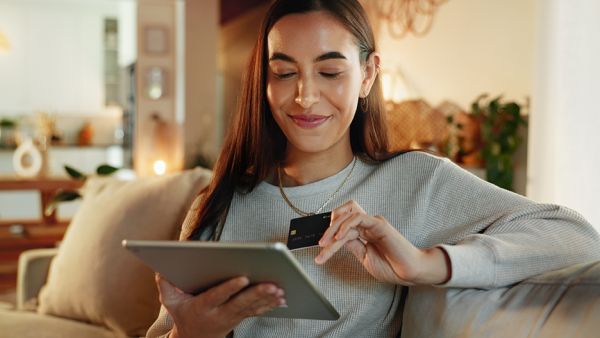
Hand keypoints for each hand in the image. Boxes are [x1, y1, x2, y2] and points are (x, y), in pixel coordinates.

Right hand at [156, 274, 285, 337]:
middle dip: (256, 294)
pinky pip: (257, 311)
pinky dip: (269, 305)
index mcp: (203, 307)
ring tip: (280, 290)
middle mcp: (220, 313)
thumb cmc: (184, 314)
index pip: (217, 296)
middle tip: (271, 286)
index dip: (229, 288)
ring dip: (267, 300)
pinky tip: (281, 298)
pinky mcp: (241, 317)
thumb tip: (161, 270)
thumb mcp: (170, 302)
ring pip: (252, 308)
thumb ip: (166, 286)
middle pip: (240, 303)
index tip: (242, 278)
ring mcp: (233, 317)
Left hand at [316, 200, 450, 284]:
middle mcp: (368, 225)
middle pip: (343, 217)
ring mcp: (373, 223)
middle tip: (320, 244)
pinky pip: (358, 218)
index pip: (342, 226)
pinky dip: (346, 225)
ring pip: (347, 217)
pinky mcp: (379, 224)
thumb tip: (337, 240)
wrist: (410, 272)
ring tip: (325, 244)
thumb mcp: (364, 257)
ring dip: (333, 229)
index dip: (330, 233)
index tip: (321, 247)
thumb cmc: (392, 267)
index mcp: (365, 232)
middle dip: (328, 229)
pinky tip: (339, 237)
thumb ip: (353, 246)